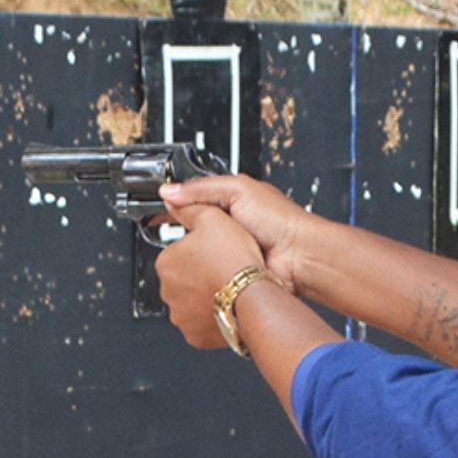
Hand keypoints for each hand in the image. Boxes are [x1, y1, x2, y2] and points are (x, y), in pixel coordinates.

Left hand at [155, 202, 267, 351]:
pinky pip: (203, 325)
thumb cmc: (235, 262)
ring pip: (192, 303)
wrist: (254, 298)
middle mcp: (168, 291)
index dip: (199, 249)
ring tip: (229, 288)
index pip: (178, 252)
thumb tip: (175, 200)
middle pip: (184, 279)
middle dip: (200, 275)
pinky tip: (228, 306)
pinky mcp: (196, 336)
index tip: (214, 251)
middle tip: (223, 269)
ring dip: (206, 297)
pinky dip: (213, 319)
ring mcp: (182, 316)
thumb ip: (192, 208)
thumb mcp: (214, 218)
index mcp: (166, 263)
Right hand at [158, 174, 318, 292]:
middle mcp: (230, 224)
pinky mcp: (231, 269)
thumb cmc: (281, 221)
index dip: (176, 203)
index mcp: (231, 199)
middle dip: (184, 227)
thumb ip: (202, 188)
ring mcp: (231, 247)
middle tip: (176, 230)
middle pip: (193, 224)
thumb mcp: (237, 190)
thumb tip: (170, 191)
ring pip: (199, 248)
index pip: (194, 199)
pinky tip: (203, 264)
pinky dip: (205, 266)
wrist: (299, 257)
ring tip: (194, 247)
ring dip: (195, 248)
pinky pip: (209, 267)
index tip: (157, 209)